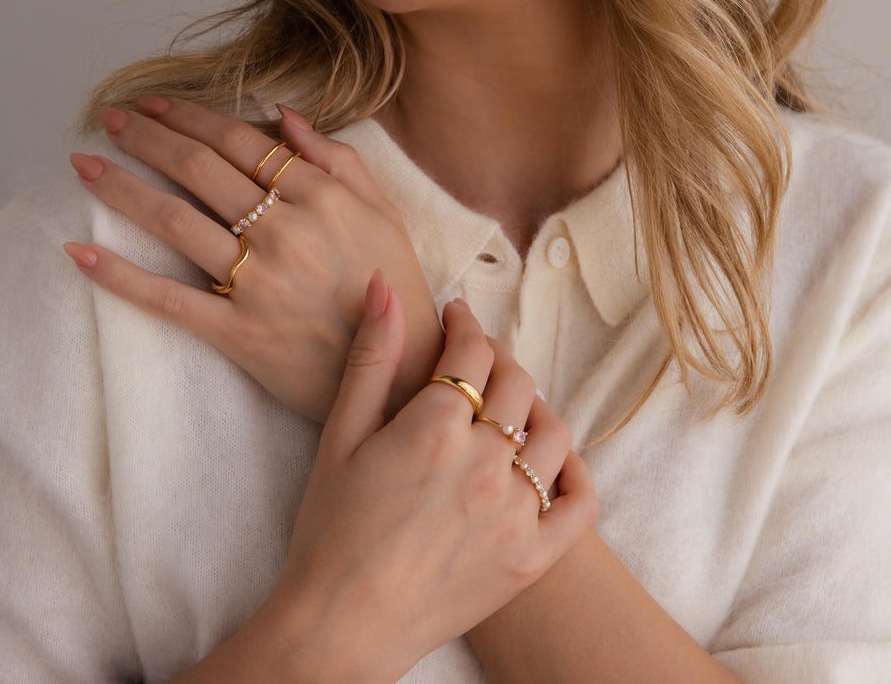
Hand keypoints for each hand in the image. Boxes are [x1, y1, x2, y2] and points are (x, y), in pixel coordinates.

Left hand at [64, 98, 442, 421]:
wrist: (401, 370)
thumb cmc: (393, 284)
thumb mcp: (384, 211)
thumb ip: (338, 158)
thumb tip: (283, 114)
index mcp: (319, 195)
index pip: (239, 142)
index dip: (189, 118)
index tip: (154, 105)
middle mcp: (284, 231)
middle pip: (199, 171)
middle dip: (147, 139)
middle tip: (109, 120)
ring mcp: (258, 282)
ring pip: (175, 222)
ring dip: (122, 188)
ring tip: (83, 166)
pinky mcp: (239, 331)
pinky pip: (168, 300)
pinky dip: (120, 276)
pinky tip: (79, 253)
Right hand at [258, 281, 598, 683]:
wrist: (342, 624)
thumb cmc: (331, 528)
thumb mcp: (341, 434)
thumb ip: (371, 357)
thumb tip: (384, 285)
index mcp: (434, 428)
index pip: (472, 351)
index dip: (465, 323)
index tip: (455, 317)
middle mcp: (484, 464)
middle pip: (516, 383)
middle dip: (495, 358)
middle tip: (473, 360)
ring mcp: (514, 513)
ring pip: (553, 433)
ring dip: (533, 407)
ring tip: (506, 407)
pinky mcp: (531, 557)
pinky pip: (580, 503)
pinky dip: (574, 473)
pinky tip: (550, 461)